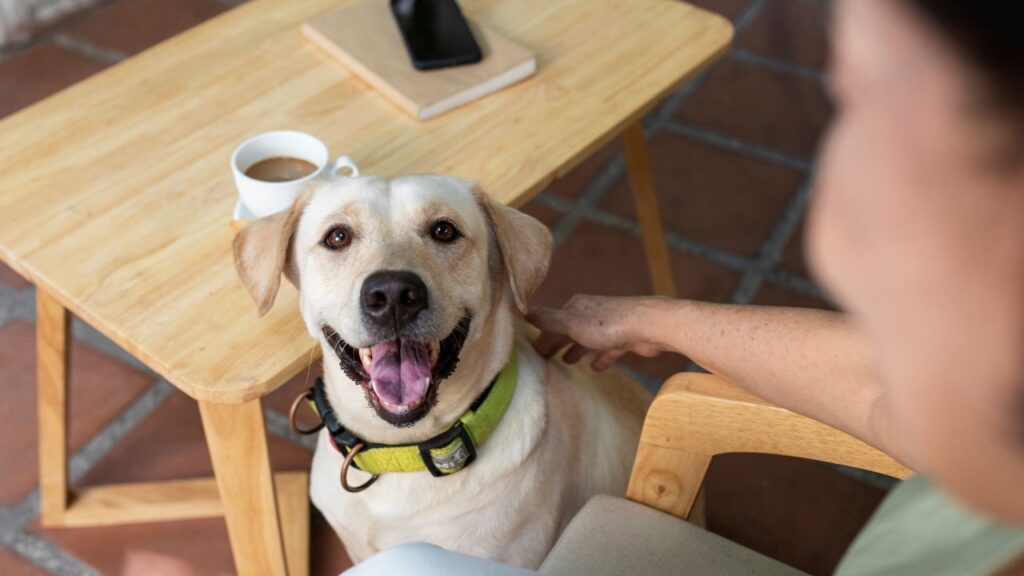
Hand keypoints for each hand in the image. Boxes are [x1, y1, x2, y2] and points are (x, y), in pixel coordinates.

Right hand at [527, 295, 669, 370]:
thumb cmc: (606, 325)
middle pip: (569, 331)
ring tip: (568, 362)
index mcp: (576, 307)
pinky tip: (596, 368)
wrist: (648, 326)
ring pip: (588, 340)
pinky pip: (609, 350)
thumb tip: (521, 309)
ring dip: (577, 349)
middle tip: (546, 359)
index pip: (552, 323)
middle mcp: (591, 313)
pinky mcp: (625, 338)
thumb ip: (547, 319)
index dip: (542, 337)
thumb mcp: (570, 323)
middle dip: (558, 343)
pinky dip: (601, 357)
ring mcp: (609, 326)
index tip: (533, 352)